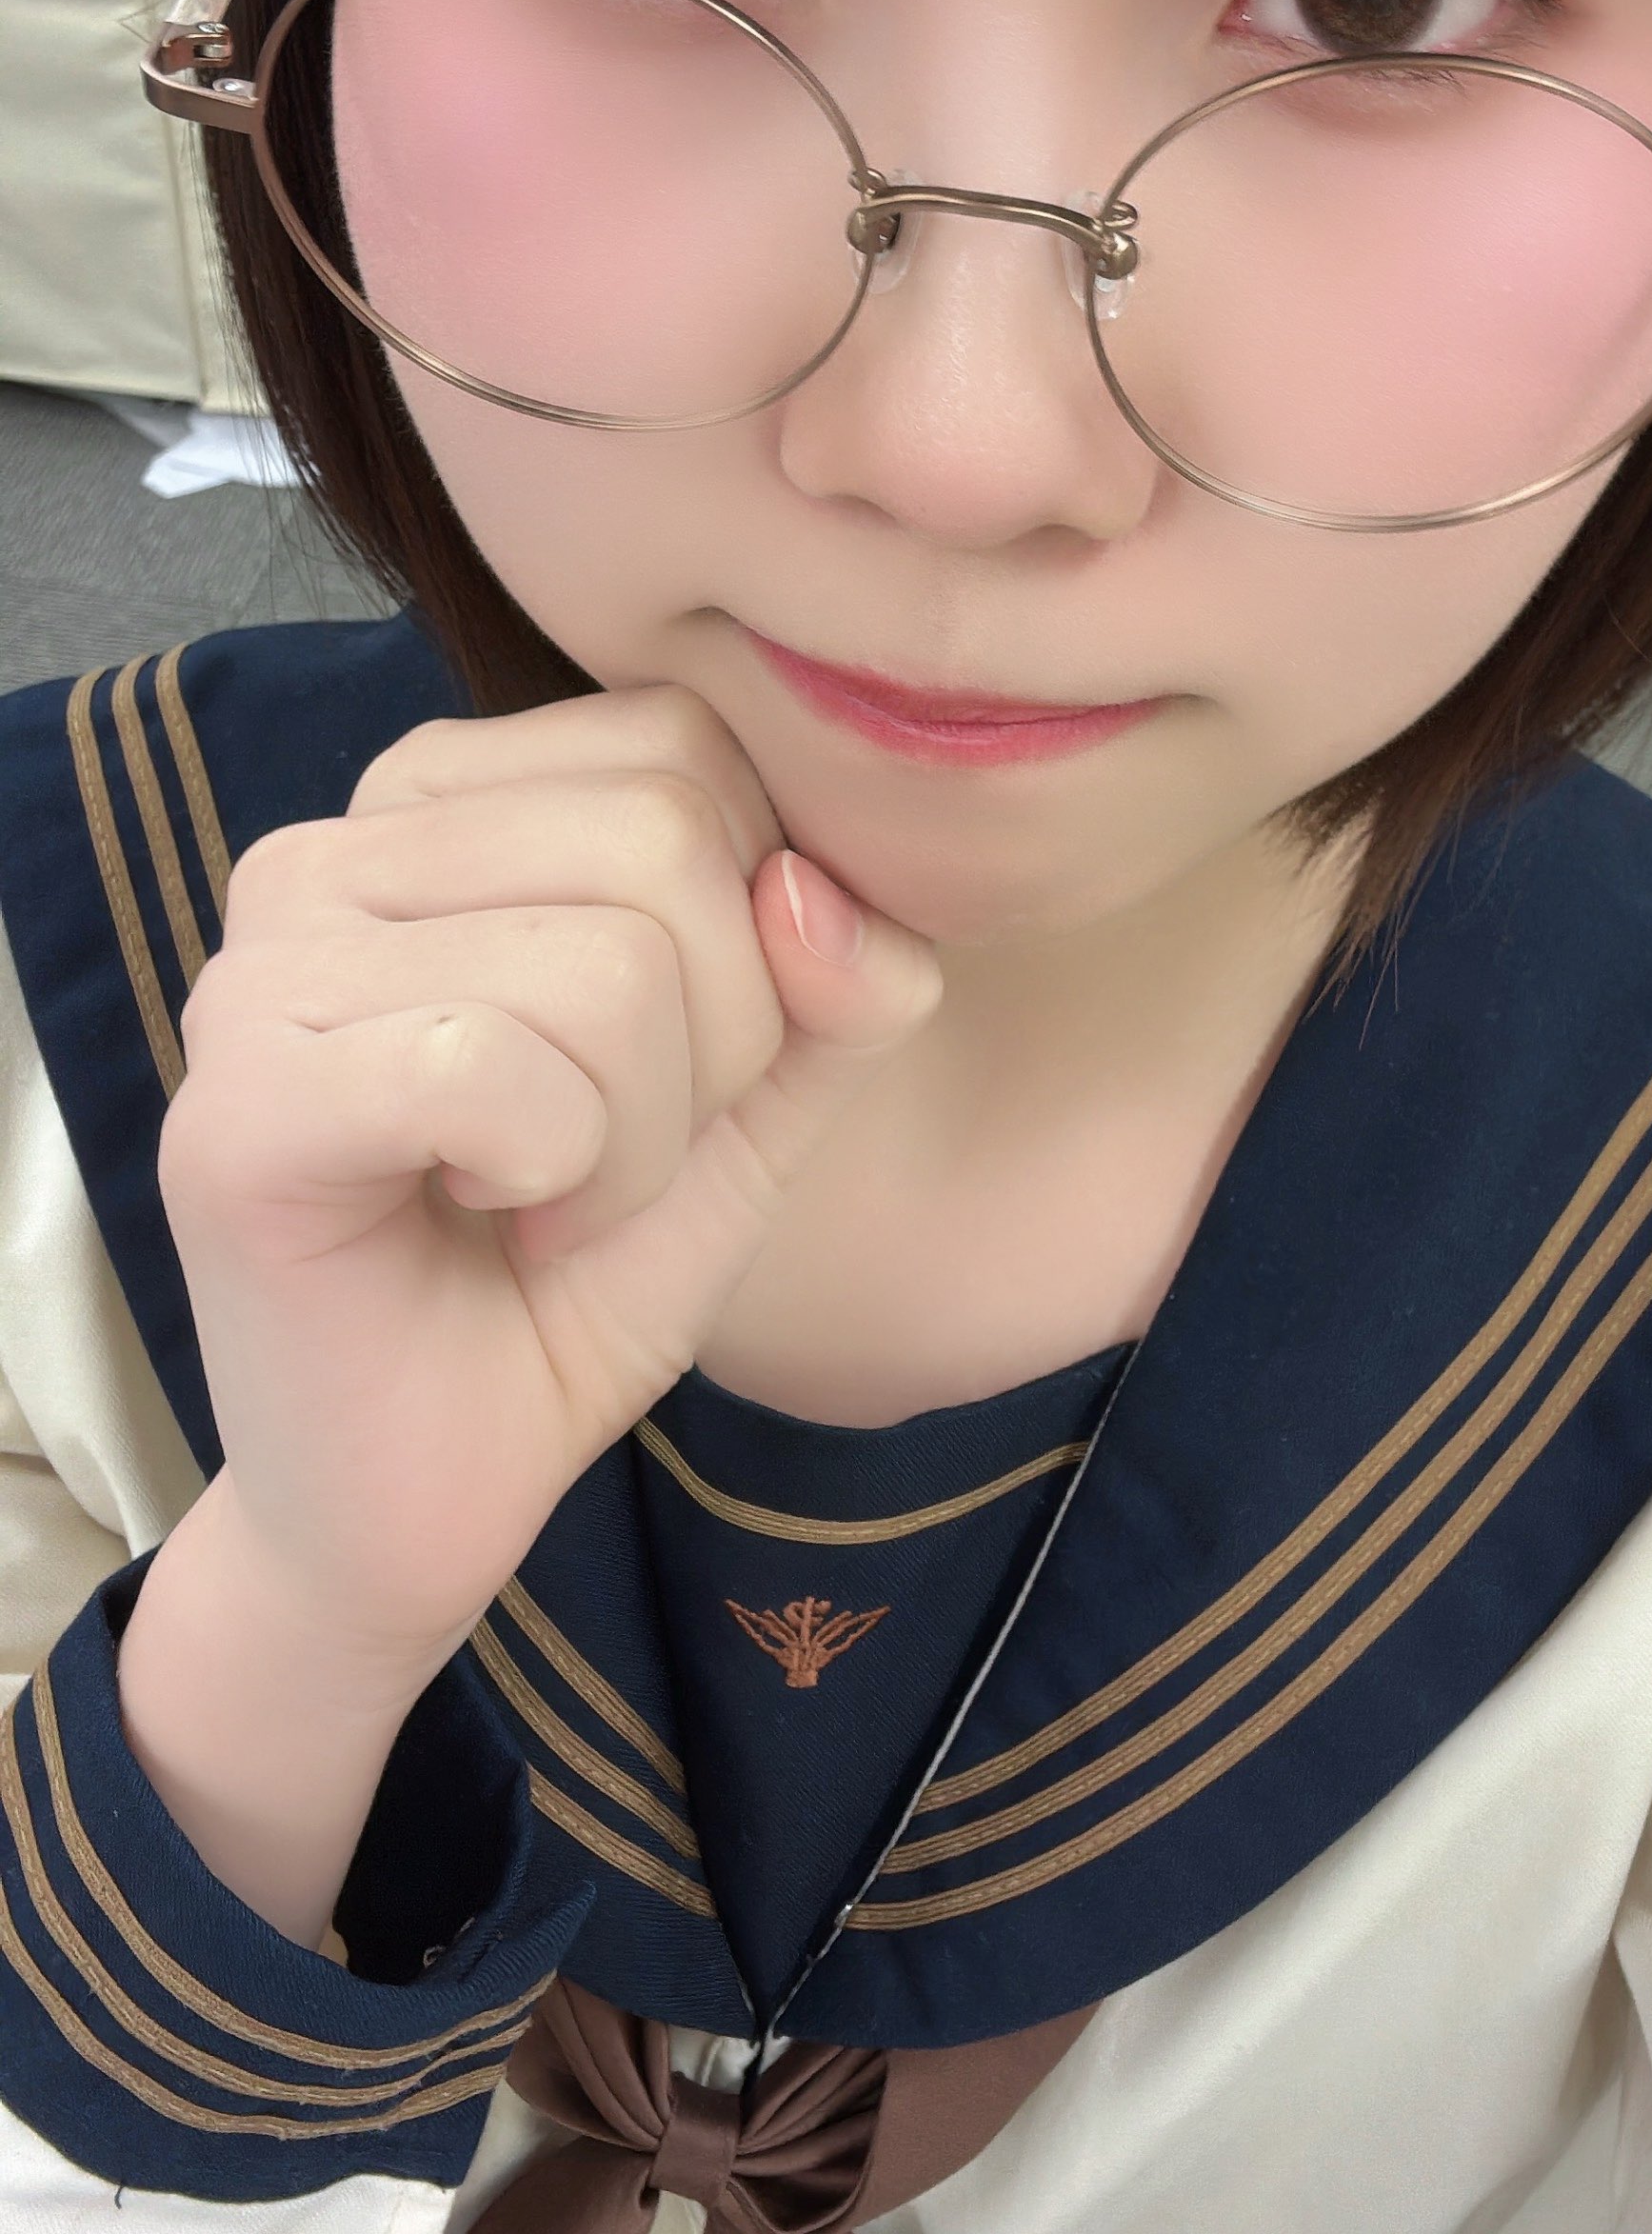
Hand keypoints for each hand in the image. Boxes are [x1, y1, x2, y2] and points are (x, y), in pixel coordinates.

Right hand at [149, 684, 939, 1688]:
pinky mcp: (235, 1110)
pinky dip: (558, 1176)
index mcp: (436, 803)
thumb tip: (819, 893)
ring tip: (542, 1197)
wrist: (433, 1487)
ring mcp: (256, 969)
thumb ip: (835, 978)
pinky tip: (486, 1220)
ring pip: (607, 963)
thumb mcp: (756, 1100)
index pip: (688, 746)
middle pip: (665, 840)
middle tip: (606, 1159)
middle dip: (715, 1044)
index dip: (757, 935)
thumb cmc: (573, 1274)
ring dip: (636, 1137)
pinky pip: (497, 1071)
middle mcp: (323, 849)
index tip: (665, 1070)